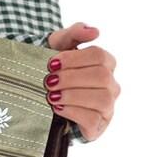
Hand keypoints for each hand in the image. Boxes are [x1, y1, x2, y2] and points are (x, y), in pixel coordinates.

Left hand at [44, 23, 120, 141]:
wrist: (44, 99)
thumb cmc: (56, 70)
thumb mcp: (59, 47)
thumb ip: (74, 33)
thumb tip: (95, 31)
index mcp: (106, 63)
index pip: (99, 56)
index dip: (74, 58)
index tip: (51, 63)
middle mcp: (111, 85)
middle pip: (101, 76)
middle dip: (71, 78)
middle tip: (48, 81)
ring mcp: (107, 107)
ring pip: (101, 99)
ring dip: (72, 96)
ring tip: (52, 96)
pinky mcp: (98, 125)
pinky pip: (93, 119)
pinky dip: (73, 112)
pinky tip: (58, 108)